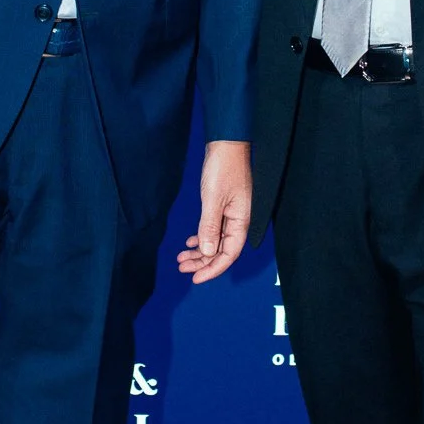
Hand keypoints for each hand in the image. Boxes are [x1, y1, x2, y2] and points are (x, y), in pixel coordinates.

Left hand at [176, 140, 251, 284]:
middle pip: (221, 251)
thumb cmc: (223, 169)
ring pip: (216, 241)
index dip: (212, 269)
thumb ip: (210, 227)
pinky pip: (214, 229)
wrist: (226, 144)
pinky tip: (190, 241)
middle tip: (182, 268)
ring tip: (181, 258)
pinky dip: (202, 237)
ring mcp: (232, 214)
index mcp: (241, 221)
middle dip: (202, 262)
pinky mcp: (224, 207)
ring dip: (200, 251)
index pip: (229, 254)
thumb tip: (207, 253)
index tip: (195, 278)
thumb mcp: (213, 200)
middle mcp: (239, 221)